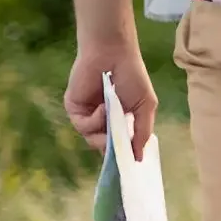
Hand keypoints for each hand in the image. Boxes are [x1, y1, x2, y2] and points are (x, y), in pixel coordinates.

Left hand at [64, 42, 156, 162]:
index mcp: (120, 119)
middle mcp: (102, 120)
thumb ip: (142, 132)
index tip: (128, 166)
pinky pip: (83, 126)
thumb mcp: (145, 105)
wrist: (112, 54)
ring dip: (103, 132)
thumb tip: (139, 157)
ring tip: (113, 117)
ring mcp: (88, 115)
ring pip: (92, 139)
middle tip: (119, 148)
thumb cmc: (133, 75)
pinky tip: (103, 107)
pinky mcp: (74, 110)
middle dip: (112, 149)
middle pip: (104, 146)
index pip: (119, 144)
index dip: (122, 155)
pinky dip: (95, 120)